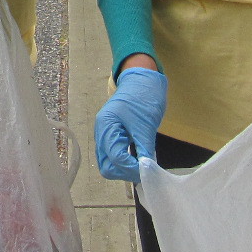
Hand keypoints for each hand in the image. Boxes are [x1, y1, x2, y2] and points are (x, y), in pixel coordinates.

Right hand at [94, 66, 165, 182]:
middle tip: (144, 169)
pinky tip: (138, 159)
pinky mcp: (112, 136)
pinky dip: (125, 161)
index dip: (132, 167)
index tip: (149, 169)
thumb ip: (144, 148)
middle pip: (107, 165)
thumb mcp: (145, 124)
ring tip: (143, 164)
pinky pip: (114, 156)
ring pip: (109, 163)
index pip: (115, 158)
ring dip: (125, 168)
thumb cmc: (142, 97)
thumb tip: (147, 169)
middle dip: (125, 172)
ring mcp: (105, 135)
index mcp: (106, 126)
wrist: (142, 80)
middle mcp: (102, 133)